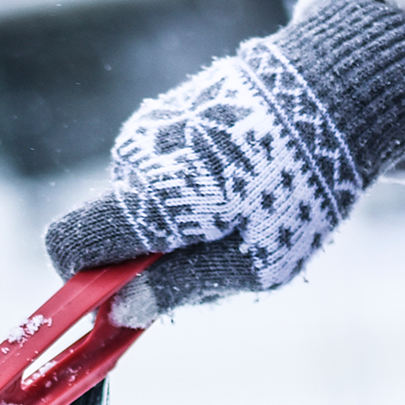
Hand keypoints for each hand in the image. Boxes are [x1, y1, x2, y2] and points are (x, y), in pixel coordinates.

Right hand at [45, 0, 404, 325]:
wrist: (336, 93)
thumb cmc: (299, 191)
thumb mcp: (252, 263)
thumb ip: (179, 288)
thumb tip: (121, 311)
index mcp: (148, 200)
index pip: (68, 244)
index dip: (81, 280)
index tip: (120, 297)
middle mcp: (134, 159)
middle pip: (113, 228)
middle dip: (150, 254)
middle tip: (220, 253)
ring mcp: (150, 129)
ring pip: (142, 199)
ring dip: (180, 219)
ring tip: (245, 208)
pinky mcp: (171, 110)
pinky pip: (163, 168)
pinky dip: (193, 185)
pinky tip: (244, 176)